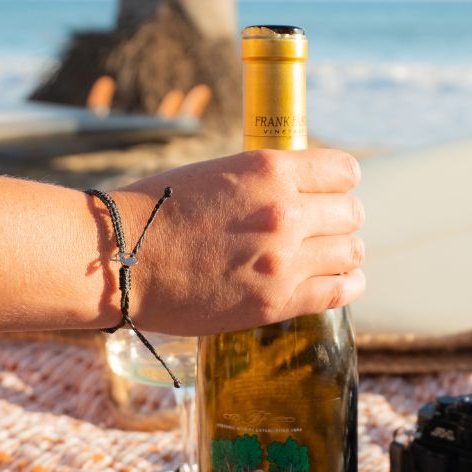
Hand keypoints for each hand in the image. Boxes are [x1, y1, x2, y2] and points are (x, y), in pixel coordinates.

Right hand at [107, 149, 365, 335]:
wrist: (121, 258)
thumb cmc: (158, 211)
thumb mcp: (218, 172)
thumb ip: (265, 181)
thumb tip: (300, 190)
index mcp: (269, 170)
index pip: (343, 171)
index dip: (338, 183)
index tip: (329, 193)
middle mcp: (284, 212)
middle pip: (351, 213)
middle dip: (340, 219)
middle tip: (325, 229)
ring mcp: (283, 260)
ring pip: (351, 252)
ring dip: (343, 253)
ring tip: (329, 258)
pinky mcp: (276, 302)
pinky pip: (339, 292)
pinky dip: (346, 285)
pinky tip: (339, 282)